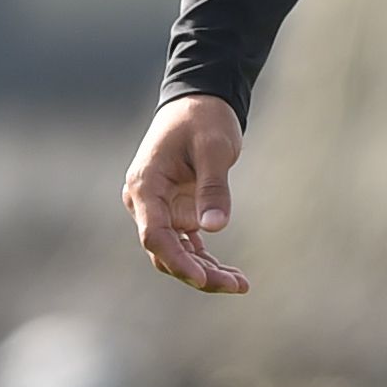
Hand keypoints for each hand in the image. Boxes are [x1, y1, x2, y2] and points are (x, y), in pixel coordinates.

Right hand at [130, 95, 250, 292]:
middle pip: (165, 251)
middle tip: (237, 285)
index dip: (177, 260)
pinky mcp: (175, 211)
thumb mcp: (214, 149)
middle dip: (199, 273)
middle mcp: (146, 202)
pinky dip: (207, 260)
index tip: (202, 278)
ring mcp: (159, 209)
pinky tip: (233, 275)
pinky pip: (187, 244)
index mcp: (146, 185)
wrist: (200, 100)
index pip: (154, 234)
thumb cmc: (204, 119)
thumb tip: (214, 228)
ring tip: (241, 284)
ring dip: (205, 271)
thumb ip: (213, 187)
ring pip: (177, 253)